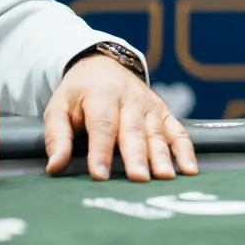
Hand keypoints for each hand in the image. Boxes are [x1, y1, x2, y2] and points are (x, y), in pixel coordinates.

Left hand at [43, 55, 197, 181]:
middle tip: (138, 179)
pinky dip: (186, 150)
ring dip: (163, 156)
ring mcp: (150, 106)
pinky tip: (190, 168)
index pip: (102, 126)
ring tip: (165, 177)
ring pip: (157, 133)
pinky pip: (177, 131)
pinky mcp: (164, 112)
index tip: (100, 176)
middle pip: (133, 131)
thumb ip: (57, 137)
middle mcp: (130, 100)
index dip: (101, 152)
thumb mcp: (58, 107)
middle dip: (137, 156)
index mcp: (102, 96)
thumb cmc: (79, 93)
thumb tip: (55, 167)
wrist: (103, 65)